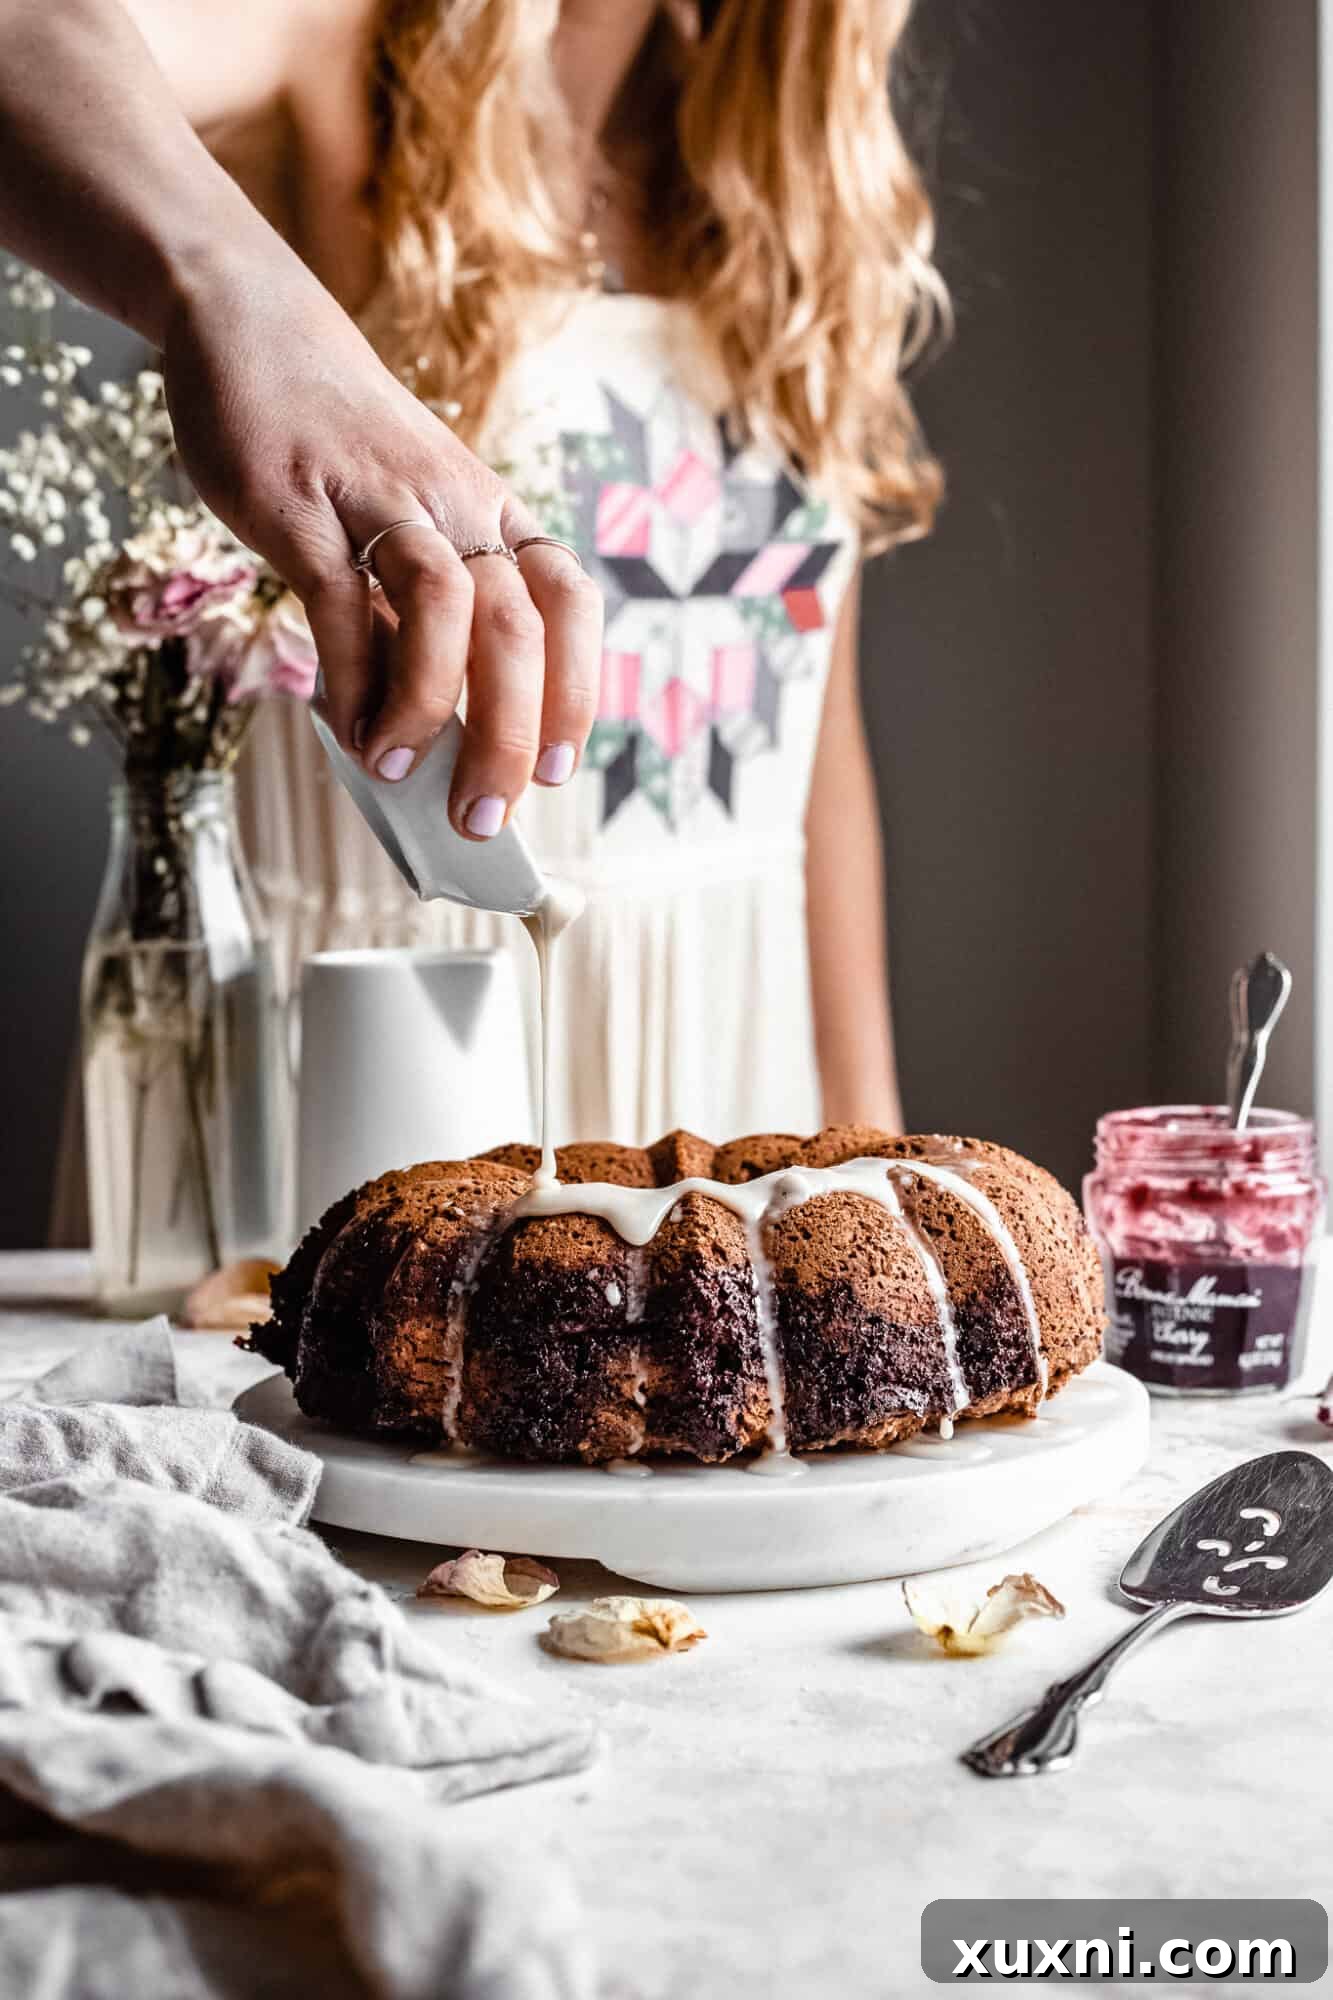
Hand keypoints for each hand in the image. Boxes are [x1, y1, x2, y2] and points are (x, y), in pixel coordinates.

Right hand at [160, 249, 602, 834]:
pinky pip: (342, 602)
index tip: (555, 770)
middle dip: (507, 735)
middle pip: (517, 626)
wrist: (251, 325)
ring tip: (398, 771)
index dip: (575, 690)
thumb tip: (426, 725)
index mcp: (492, 511)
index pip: (568, 601)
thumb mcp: (407, 516)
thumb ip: (417, 612)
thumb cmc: (339, 445)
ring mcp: (379, 502)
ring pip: (445, 607)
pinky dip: (351, 679)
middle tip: (482, 815)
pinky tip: (344, 729)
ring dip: (428, 707)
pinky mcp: (301, 507)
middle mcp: (454, 504)